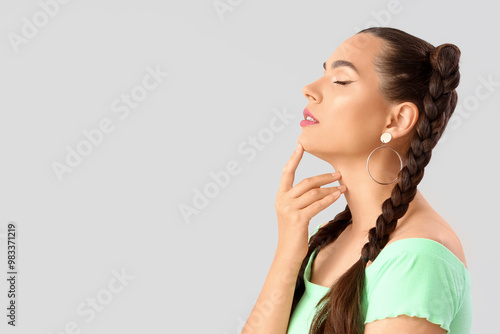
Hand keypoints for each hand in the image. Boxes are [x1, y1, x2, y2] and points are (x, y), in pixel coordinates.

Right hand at [274, 142, 345, 261]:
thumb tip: (318, 187)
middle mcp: (283, 200)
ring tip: (342, 186)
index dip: (294, 158)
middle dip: (324, 177)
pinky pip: (317, 205)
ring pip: (314, 193)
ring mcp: (289, 209)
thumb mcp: (293, 212)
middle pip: (306, 182)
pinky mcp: (298, 219)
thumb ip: (300, 199)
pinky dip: (329, 199)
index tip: (300, 145)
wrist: (287, 253)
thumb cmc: (294, 233)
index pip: (287, 173)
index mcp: (280, 196)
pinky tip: (338, 196)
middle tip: (338, 174)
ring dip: (330, 189)